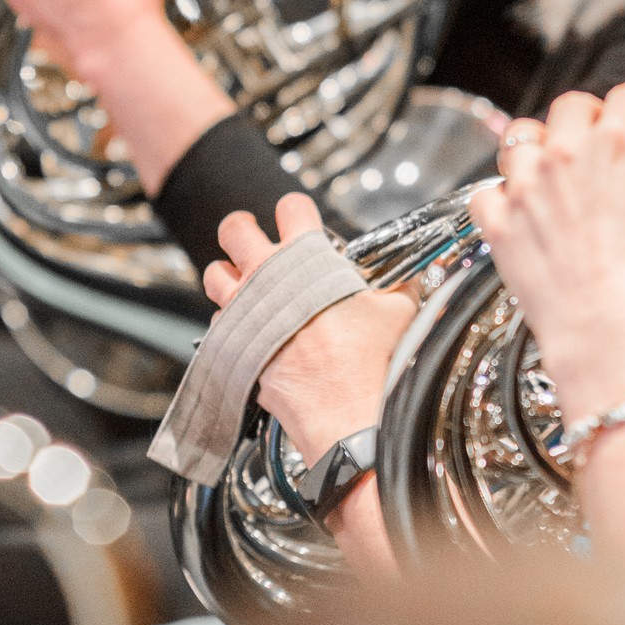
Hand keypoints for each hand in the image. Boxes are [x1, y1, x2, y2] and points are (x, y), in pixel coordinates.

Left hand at [203, 195, 416, 464]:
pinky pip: (218, 323)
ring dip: (229, 274)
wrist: (345, 417)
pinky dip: (230, 322)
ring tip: (247, 281)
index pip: (291, 207)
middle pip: (234, 229)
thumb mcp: (397, 312)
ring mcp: (244, 313)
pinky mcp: (233, 348)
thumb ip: (399, 287)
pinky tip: (252, 330)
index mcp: (306, 258)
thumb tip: (410, 280)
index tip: (300, 219)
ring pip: (214, 274)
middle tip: (253, 235)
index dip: (296, 209)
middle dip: (242, 228)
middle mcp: (267, 279)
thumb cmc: (368, 364)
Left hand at [472, 80, 624, 416]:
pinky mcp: (500, 224)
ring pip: (519, 141)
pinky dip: (498, 197)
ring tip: (548, 160)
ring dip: (536, 145)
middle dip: (587, 112)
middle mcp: (566, 153)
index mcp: (619, 143)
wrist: (610, 327)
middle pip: (568, 106)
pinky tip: (513, 205)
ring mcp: (526, 187)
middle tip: (598, 127)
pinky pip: (485, 194)